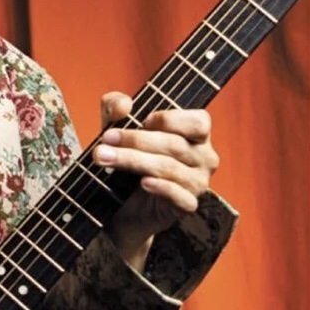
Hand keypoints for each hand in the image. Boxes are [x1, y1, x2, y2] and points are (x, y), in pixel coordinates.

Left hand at [92, 92, 218, 270]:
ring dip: (134, 161)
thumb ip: (115, 106)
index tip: (141, 121)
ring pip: (170, 168)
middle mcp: (204, 157)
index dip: (169, 119)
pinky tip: (143, 182)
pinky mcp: (187, 205)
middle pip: (175, 145)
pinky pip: (179, 196)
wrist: (122, 202)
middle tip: (105, 139)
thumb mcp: (116, 125)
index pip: (197, 122)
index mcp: (197, 133)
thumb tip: (123, 104)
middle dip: (137, 140)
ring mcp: (198, 182)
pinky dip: (161, 188)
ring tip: (105, 157)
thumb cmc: (128, 154)